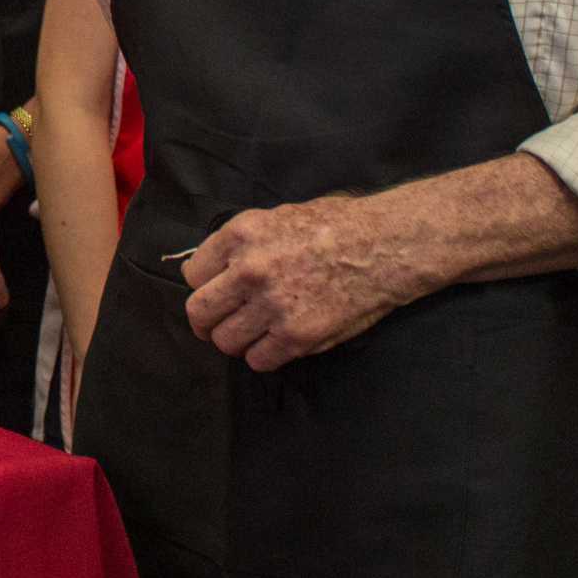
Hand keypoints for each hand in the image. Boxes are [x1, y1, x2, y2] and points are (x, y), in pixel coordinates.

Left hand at [181, 196, 427, 371]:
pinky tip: (277, 342)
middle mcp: (250, 270)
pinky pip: (259, 360)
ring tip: (254, 332)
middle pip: (199, 312)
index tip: (216, 291)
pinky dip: (264, 356)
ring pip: (225, 341)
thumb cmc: (336, 226)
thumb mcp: (277, 217)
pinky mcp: (297, 336)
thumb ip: (241, 245)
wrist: (384, 247)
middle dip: (206, 321)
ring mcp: (272, 305)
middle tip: (217, 324)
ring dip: (236, 340)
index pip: (193, 275)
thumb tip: (209, 267)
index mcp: (241, 235)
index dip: (204, 286)